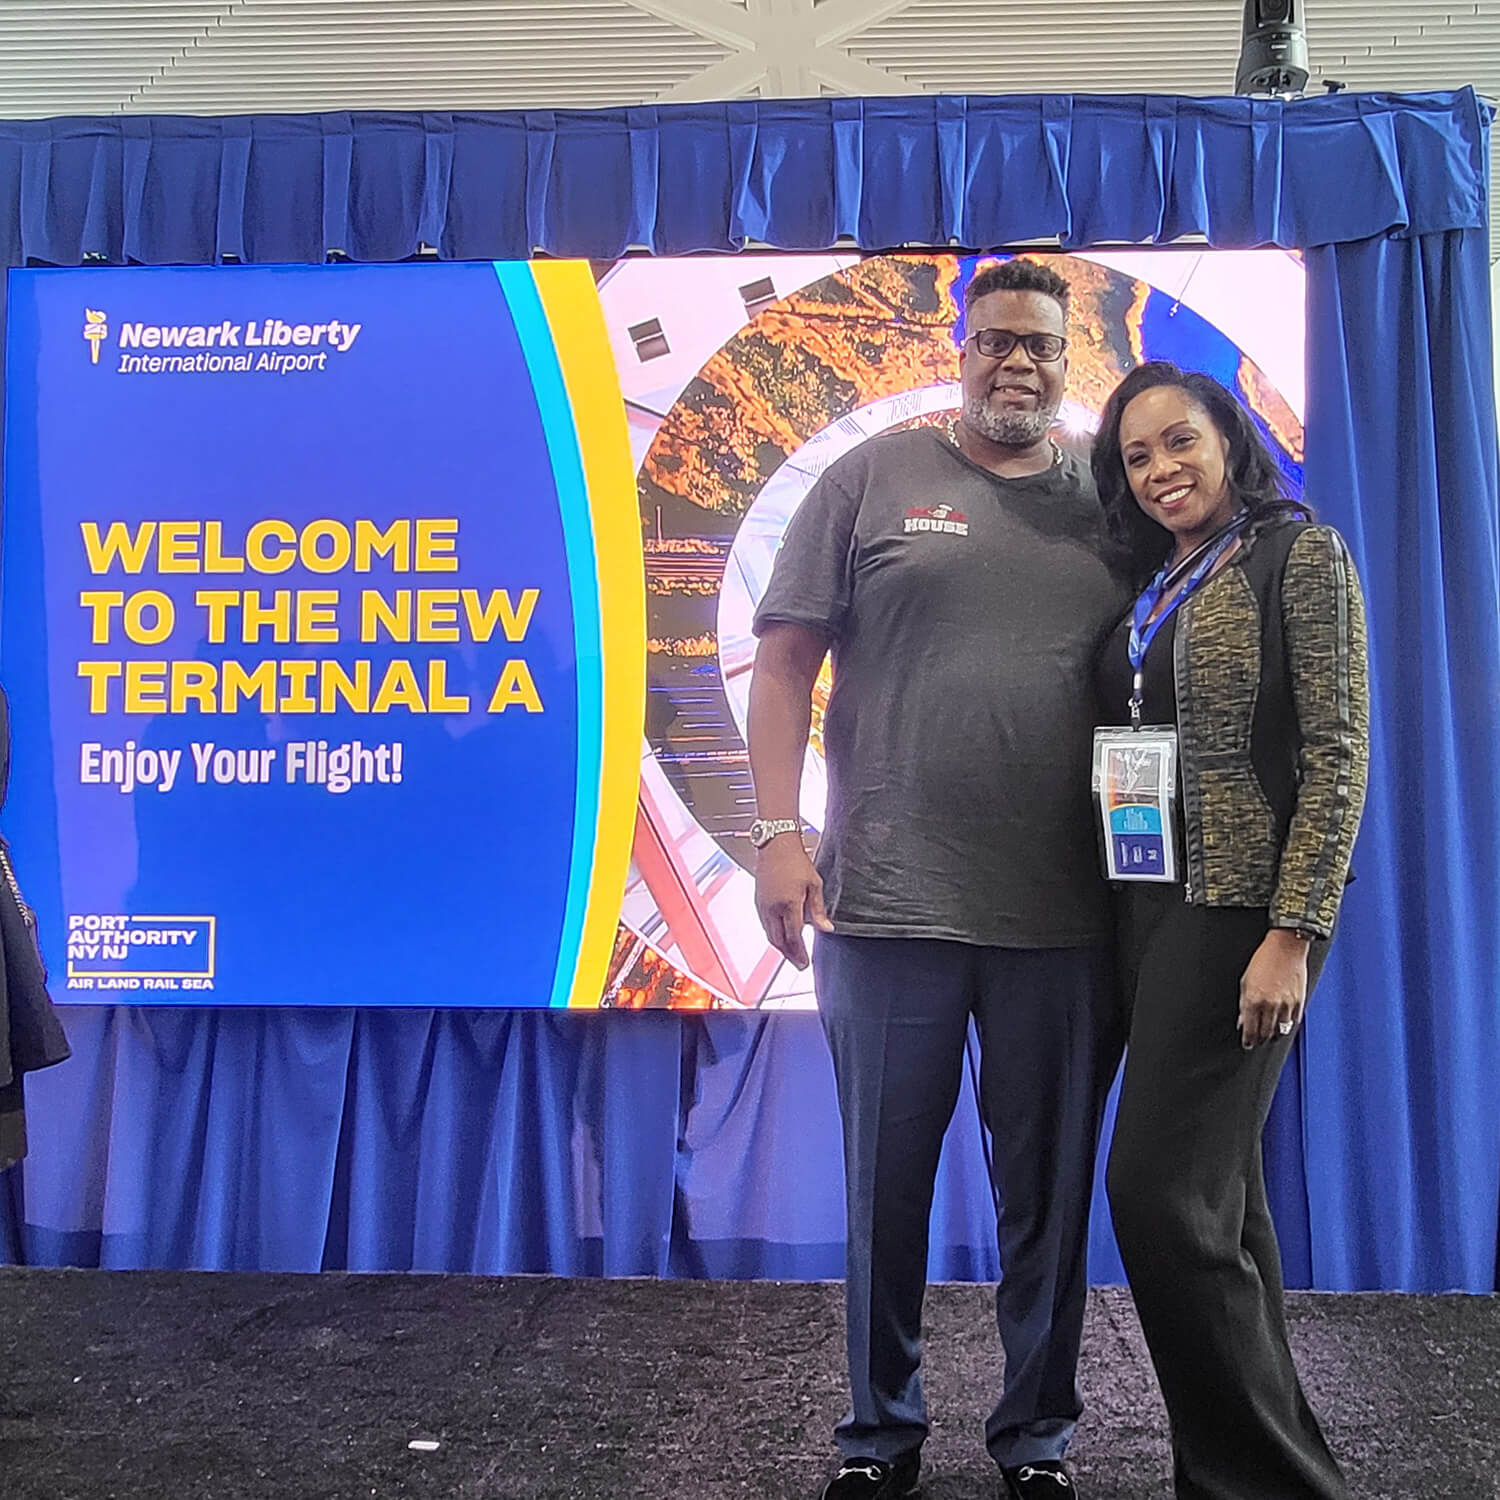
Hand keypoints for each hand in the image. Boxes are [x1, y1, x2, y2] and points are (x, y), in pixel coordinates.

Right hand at [754, 835, 833, 969]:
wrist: (776, 845)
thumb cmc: (797, 862)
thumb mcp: (814, 885)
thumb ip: (818, 910)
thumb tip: (826, 929)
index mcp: (789, 904)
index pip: (793, 936)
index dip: (799, 953)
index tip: (804, 964)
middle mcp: (772, 908)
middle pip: (779, 941)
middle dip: (789, 955)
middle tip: (799, 964)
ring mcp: (763, 906)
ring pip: (770, 935)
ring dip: (781, 947)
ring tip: (792, 953)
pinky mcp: (758, 902)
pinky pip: (765, 925)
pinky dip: (774, 935)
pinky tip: (782, 936)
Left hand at [1238, 929, 1309, 1049]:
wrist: (1286, 948)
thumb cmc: (1264, 960)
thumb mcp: (1245, 980)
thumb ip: (1244, 1004)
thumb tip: (1242, 1021)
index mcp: (1254, 1000)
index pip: (1251, 1030)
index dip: (1248, 1040)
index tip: (1247, 1044)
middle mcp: (1271, 1005)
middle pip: (1265, 1033)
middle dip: (1260, 1040)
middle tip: (1257, 1041)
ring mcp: (1287, 1005)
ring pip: (1280, 1031)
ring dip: (1273, 1036)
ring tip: (1268, 1036)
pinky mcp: (1300, 1002)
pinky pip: (1293, 1022)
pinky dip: (1287, 1026)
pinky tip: (1282, 1026)